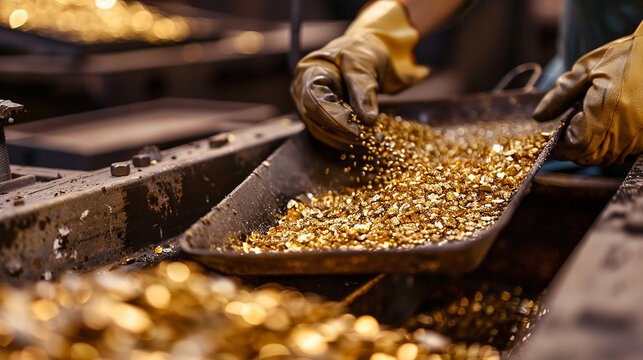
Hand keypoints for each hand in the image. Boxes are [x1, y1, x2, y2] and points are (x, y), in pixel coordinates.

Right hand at [290, 0, 428, 149]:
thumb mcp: (365, 64)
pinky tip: (368, 140)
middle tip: (371, 138)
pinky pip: (331, 135)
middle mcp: (303, 92)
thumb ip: (364, 90)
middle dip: (344, 133)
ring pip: (323, 133)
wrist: (363, 57)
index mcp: (309, 72)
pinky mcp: (320, 119)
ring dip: (348, 141)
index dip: (334, 119)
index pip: (314, 101)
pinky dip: (349, 141)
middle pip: (316, 121)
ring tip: (373, 139)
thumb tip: (368, 120)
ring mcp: (309, 107)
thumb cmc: (360, 53)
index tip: (359, 131)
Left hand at [533, 22, 642, 164]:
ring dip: (588, 146)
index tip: (548, 137)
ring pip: (604, 157)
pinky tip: (603, 124)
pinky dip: (606, 144)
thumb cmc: (626, 56)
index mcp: (605, 115)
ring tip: (584, 122)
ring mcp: (639, 138)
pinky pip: (621, 150)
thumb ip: (560, 95)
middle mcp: (624, 132)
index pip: (574, 148)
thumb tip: (539, 117)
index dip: (557, 146)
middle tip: (564, 127)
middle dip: (571, 146)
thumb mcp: (586, 70)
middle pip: (588, 156)